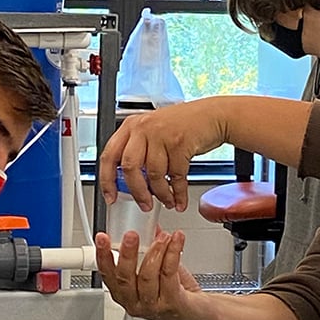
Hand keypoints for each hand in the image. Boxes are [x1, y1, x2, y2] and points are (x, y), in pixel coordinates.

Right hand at [94, 229, 199, 319]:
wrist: (198, 314)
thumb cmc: (174, 293)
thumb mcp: (155, 271)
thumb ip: (148, 251)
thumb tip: (149, 227)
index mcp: (125, 295)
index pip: (108, 276)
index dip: (102, 257)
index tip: (102, 238)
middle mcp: (136, 303)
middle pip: (125, 278)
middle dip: (127, 253)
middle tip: (131, 235)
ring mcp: (153, 306)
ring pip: (147, 276)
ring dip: (155, 251)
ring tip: (163, 236)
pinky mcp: (171, 304)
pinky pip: (168, 274)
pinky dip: (172, 253)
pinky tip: (176, 241)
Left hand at [99, 100, 227, 211]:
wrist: (212, 115)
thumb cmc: (184, 125)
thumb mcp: (154, 132)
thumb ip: (140, 151)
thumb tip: (130, 182)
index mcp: (131, 126)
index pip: (109, 155)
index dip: (107, 180)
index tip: (111, 197)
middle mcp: (143, 128)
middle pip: (129, 167)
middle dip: (137, 192)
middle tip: (144, 204)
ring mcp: (161, 134)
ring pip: (153, 174)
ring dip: (162, 194)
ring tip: (167, 201)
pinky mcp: (180, 142)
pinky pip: (176, 176)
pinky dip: (179, 192)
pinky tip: (179, 199)